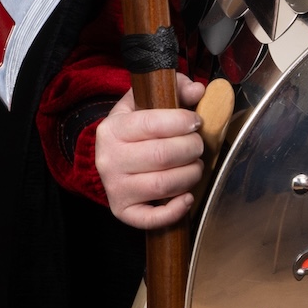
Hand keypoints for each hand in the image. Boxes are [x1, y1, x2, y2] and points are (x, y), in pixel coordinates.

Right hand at [94, 75, 207, 229]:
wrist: (111, 159)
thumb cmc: (136, 130)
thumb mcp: (146, 102)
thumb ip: (174, 89)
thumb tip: (198, 90)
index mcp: (112, 128)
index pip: (152, 123)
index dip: (182, 121)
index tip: (195, 122)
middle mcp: (109, 159)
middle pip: (163, 155)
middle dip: (192, 148)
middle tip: (198, 145)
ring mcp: (114, 187)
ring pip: (163, 184)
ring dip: (191, 175)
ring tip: (195, 166)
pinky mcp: (123, 211)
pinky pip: (151, 218)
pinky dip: (175, 210)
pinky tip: (187, 197)